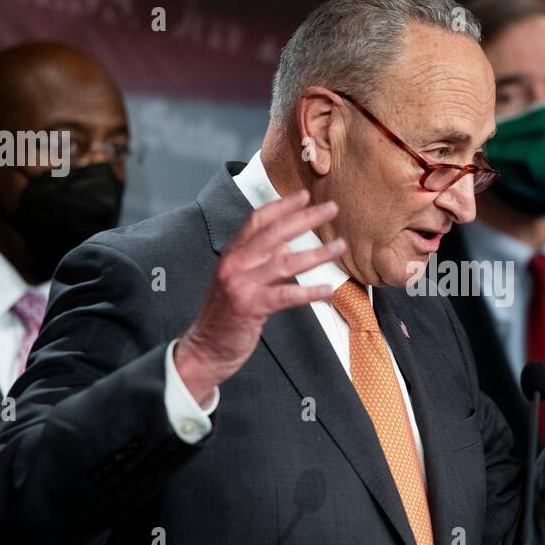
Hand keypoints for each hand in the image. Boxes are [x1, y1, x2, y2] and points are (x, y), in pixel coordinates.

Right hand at [175, 190, 345, 404]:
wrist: (204, 349)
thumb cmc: (225, 317)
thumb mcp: (237, 281)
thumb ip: (258, 262)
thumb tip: (285, 245)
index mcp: (232, 255)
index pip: (257, 221)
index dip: (282, 206)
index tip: (305, 195)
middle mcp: (235, 264)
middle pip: (275, 234)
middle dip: (305, 218)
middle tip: (331, 209)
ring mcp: (241, 285)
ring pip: (285, 262)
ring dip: (317, 253)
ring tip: (340, 246)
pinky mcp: (250, 307)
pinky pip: (286, 295)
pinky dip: (309, 292)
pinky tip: (328, 289)